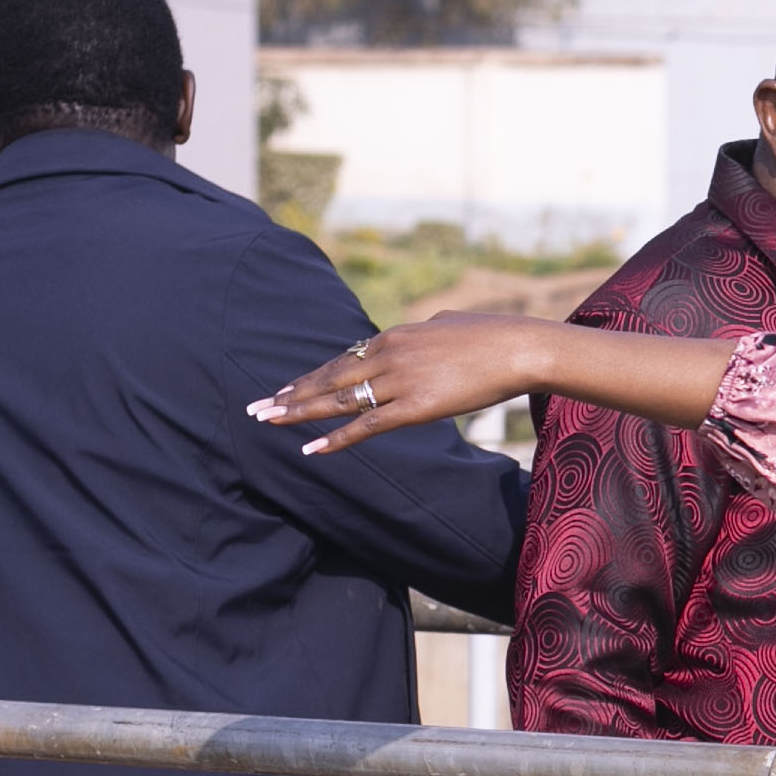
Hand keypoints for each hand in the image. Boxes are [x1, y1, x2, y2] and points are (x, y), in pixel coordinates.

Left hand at [254, 312, 572, 452]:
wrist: (520, 347)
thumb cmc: (492, 337)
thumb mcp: (445, 326)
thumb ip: (422, 335)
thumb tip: (416, 335)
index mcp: (393, 335)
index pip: (340, 361)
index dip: (309, 378)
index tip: (282, 389)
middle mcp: (387, 355)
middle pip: (328, 378)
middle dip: (289, 395)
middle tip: (256, 408)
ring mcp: (399, 380)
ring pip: (338, 400)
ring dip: (300, 413)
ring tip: (268, 423)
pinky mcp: (415, 407)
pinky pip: (366, 425)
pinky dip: (336, 438)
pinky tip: (311, 449)